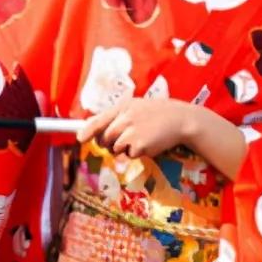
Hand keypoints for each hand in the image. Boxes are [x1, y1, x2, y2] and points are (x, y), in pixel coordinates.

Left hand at [75, 93, 200, 159]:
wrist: (181, 120)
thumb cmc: (158, 113)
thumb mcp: (137, 107)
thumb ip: (118, 116)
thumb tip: (97, 128)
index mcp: (124, 107)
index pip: (99, 120)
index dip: (87, 130)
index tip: (80, 138)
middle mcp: (125, 118)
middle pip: (105, 138)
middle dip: (109, 143)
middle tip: (124, 140)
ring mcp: (131, 132)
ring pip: (115, 148)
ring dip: (125, 148)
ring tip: (142, 138)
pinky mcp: (139, 146)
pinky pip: (129, 155)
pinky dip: (137, 153)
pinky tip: (149, 143)